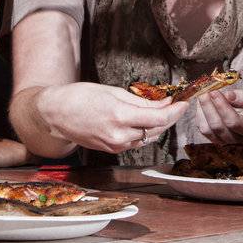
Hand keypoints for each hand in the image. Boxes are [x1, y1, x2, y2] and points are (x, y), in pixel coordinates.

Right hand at [34, 82, 189, 153]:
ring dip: (158, 124)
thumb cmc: (80, 97)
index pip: (159, 118)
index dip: (176, 111)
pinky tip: (145, 119)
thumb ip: (141, 101)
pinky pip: (136, 141)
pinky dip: (144, 130)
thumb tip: (164, 102)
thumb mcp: (113, 92)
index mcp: (120, 116)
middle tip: (178, 103)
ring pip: (148, 136)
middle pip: (157, 129)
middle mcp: (119, 136)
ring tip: (162, 108)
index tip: (185, 102)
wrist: (56, 114)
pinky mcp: (113, 150)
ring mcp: (116, 146)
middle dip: (170, 116)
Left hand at [192, 88, 242, 143]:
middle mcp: (240, 140)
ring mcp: (228, 141)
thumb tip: (229, 95)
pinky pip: (205, 131)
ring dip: (202, 112)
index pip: (233, 122)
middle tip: (204, 91)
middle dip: (208, 107)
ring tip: (202, 95)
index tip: (215, 91)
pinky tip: (202, 104)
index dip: (222, 106)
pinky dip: (200, 117)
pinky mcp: (220, 139)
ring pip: (208, 130)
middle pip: (218, 126)